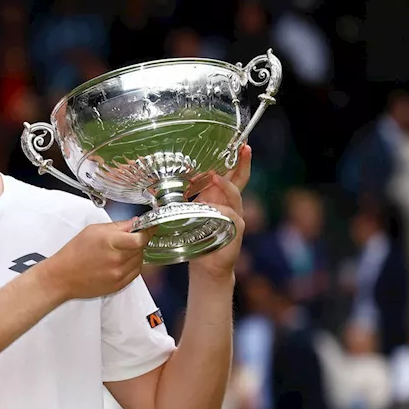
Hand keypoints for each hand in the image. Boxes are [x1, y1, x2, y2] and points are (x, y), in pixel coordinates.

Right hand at [36, 219, 151, 301]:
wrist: (62, 277)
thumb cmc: (74, 253)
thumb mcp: (93, 230)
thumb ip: (117, 226)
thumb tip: (134, 223)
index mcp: (110, 241)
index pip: (140, 238)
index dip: (146, 232)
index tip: (149, 228)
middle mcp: (117, 259)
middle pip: (141, 248)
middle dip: (137, 242)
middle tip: (126, 240)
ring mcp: (119, 274)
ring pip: (140, 261)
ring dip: (135, 254)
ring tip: (119, 252)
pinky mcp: (119, 285)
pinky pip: (135, 273)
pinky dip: (131, 266)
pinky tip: (119, 262)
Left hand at [189, 144, 250, 279]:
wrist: (206, 264)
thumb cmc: (197, 237)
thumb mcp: (188, 212)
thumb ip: (184, 198)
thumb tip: (164, 183)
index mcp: (218, 196)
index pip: (229, 173)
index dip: (233, 159)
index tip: (235, 143)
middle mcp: (230, 202)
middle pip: (240, 178)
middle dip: (243, 162)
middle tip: (245, 147)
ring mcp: (235, 214)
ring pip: (235, 194)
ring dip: (226, 185)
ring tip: (216, 176)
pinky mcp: (236, 228)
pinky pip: (231, 214)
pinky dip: (221, 209)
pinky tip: (210, 206)